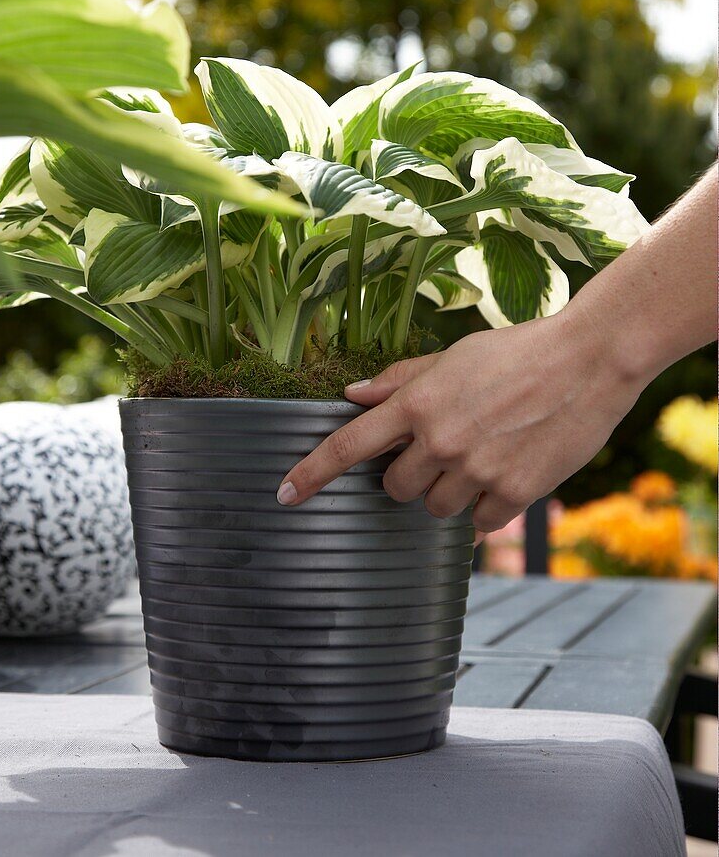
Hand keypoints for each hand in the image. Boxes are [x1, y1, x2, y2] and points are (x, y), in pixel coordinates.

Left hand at [276, 310, 646, 535]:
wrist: (588, 360)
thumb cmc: (519, 350)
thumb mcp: (454, 356)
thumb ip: (402, 380)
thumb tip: (353, 394)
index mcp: (418, 401)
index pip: (348, 446)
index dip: (310, 473)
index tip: (285, 495)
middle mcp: (439, 439)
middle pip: (394, 487)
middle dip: (409, 475)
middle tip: (442, 450)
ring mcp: (476, 469)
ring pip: (435, 507)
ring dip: (449, 491)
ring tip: (482, 455)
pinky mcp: (512, 493)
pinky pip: (479, 524)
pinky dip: (487, 507)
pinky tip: (507, 473)